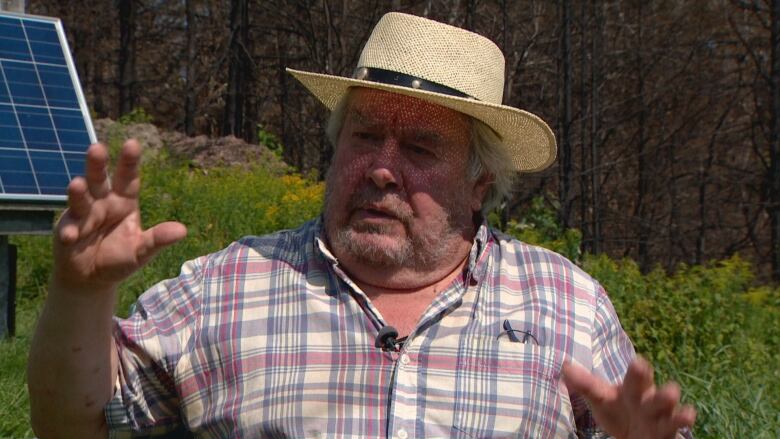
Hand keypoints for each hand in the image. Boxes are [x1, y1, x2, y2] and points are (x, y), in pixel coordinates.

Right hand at [52, 139, 186, 292]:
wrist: (93, 279)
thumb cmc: (120, 258)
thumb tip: (182, 231)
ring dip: (78, 192)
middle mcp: (102, 202)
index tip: (132, 143)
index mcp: (124, 201)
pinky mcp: (67, 230)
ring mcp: (83, 214)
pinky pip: (69, 229)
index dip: (129, 162)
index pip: (128, 178)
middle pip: (99, 179)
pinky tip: (70, 236)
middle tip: (97, 148)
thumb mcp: (142, 251)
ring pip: (80, 199)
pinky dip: (70, 232)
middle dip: (97, 164)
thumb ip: (158, 240)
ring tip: (77, 184)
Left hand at [562, 357, 695, 438]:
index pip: (633, 378)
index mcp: (632, 388)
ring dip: (669, 400)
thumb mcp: (601, 398)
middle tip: (643, 367)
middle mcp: (648, 398)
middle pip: (648, 387)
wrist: (635, 434)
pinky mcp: (666, 431)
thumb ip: (586, 384)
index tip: (638, 361)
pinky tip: (688, 414)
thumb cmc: (618, 410)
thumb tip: (564, 366)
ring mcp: (660, 415)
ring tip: (671, 393)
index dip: (636, 371)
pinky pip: (675, 426)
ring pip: (666, 406)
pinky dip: (682, 419)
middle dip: (647, 379)